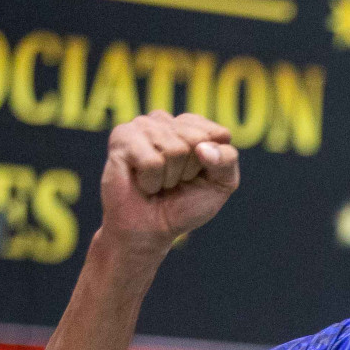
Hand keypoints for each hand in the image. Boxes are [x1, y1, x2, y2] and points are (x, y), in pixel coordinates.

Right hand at [100, 111, 239, 251]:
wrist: (150, 230)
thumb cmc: (184, 205)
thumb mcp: (220, 184)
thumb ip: (227, 160)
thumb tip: (202, 148)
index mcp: (192, 126)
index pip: (219, 134)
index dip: (214, 164)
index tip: (197, 176)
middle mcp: (166, 120)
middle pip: (197, 139)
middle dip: (189, 170)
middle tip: (173, 182)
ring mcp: (142, 125)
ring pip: (174, 149)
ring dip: (169, 178)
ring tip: (157, 182)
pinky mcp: (122, 137)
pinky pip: (152, 161)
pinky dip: (151, 181)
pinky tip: (142, 182)